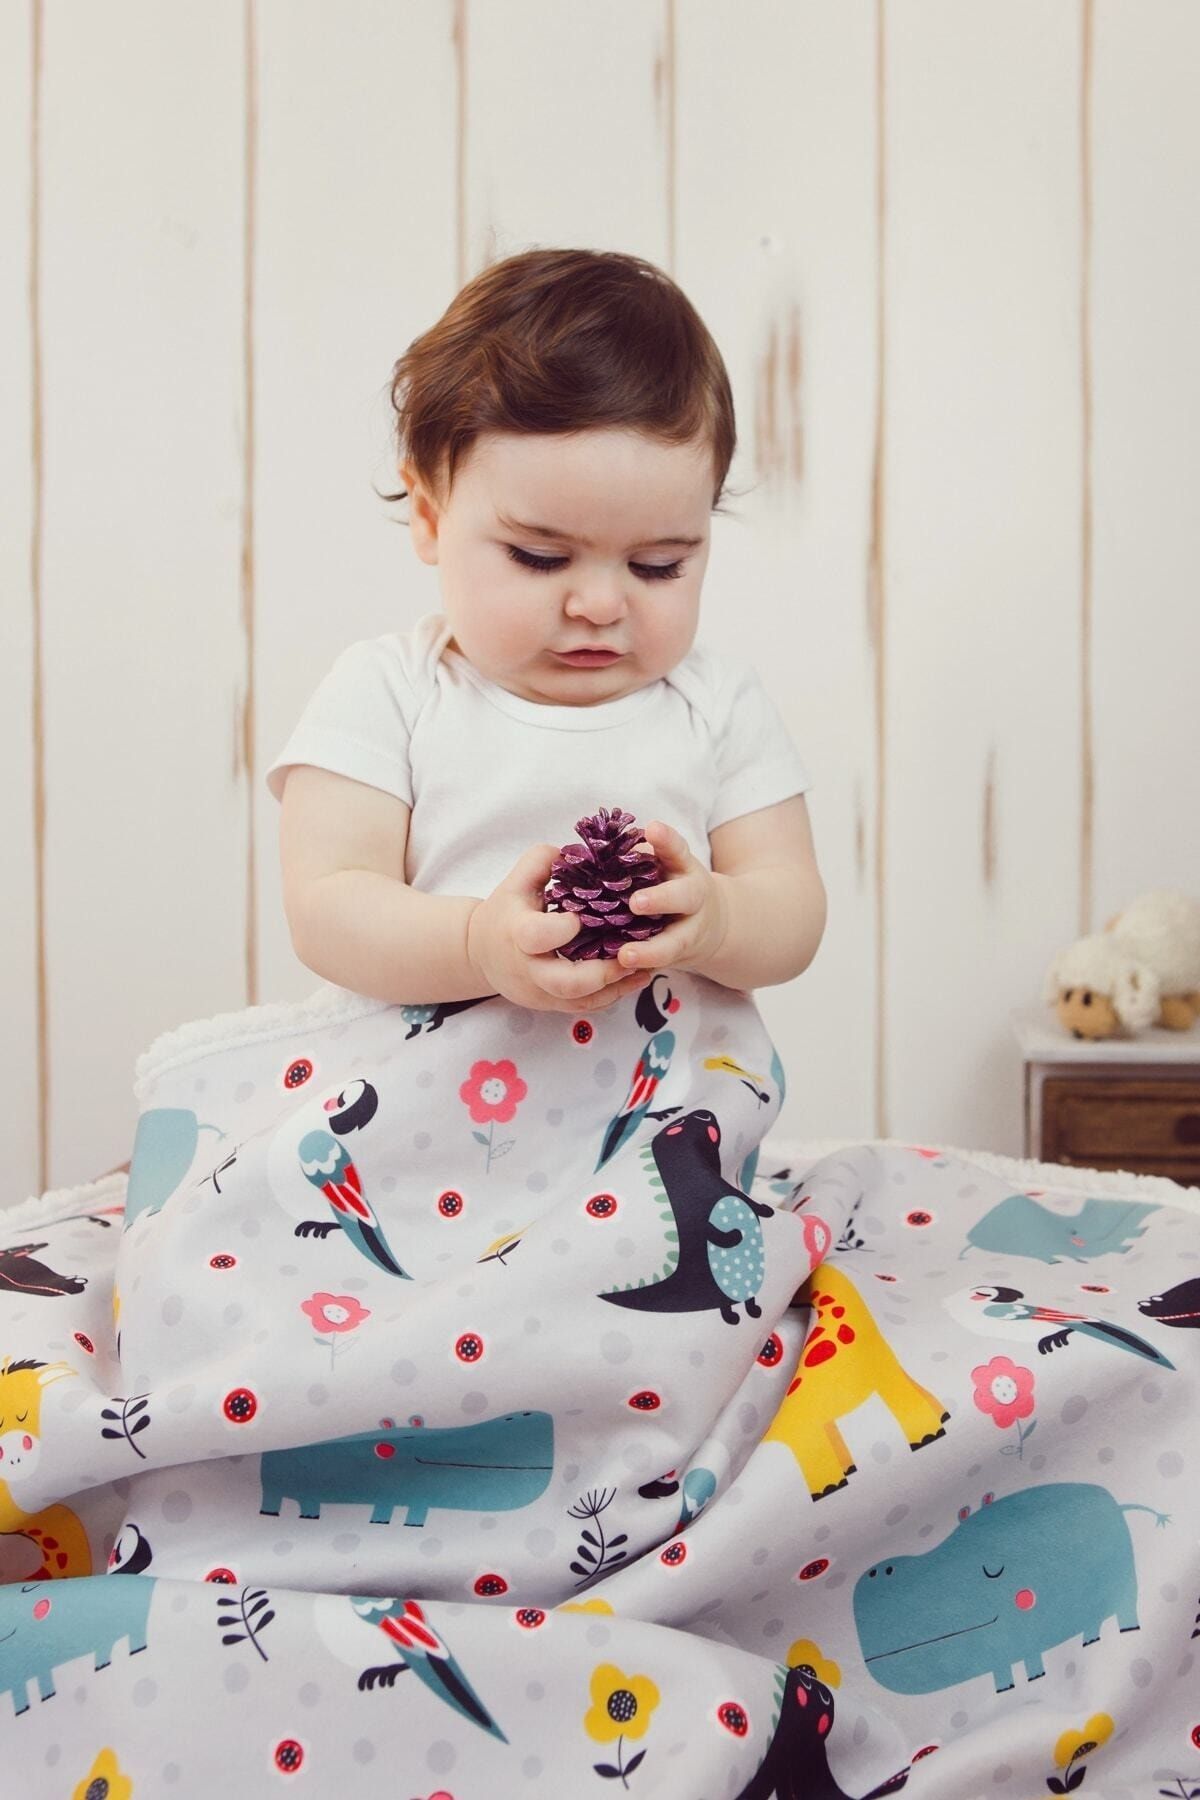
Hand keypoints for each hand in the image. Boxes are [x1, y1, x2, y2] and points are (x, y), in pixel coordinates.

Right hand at [466, 844, 656, 1013]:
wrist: (480, 952)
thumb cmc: (504, 911)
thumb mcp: (516, 881)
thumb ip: (542, 862)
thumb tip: (575, 852)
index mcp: (517, 933)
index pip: (538, 936)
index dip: (563, 928)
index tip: (583, 917)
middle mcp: (529, 968)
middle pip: (566, 983)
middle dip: (603, 972)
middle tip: (631, 953)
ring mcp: (540, 991)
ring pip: (581, 1001)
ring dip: (616, 986)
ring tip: (643, 967)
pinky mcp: (551, 1004)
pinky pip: (585, 1007)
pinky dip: (612, 995)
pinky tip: (634, 978)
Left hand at [612, 821, 729, 975]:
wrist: (711, 924)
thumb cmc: (673, 886)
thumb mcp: (668, 866)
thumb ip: (640, 857)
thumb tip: (590, 846)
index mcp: (685, 869)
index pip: (678, 849)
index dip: (667, 840)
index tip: (652, 829)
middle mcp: (692, 899)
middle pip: (683, 897)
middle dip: (661, 899)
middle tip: (636, 903)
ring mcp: (689, 932)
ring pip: (674, 943)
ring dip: (651, 951)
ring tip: (626, 955)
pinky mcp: (677, 958)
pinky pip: (660, 965)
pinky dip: (642, 970)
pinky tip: (619, 972)